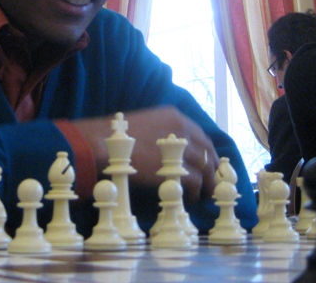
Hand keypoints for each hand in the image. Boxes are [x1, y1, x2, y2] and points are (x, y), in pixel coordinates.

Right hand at [74, 107, 217, 202]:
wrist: (104, 144)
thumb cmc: (117, 136)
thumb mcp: (145, 125)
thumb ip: (162, 134)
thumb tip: (170, 151)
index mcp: (174, 117)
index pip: (201, 136)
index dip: (207, 153)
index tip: (208, 164)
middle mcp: (182, 129)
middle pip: (207, 151)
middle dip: (211, 168)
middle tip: (211, 182)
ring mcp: (180, 148)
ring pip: (205, 168)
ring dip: (207, 183)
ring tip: (203, 195)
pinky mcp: (176, 168)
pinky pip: (195, 183)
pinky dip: (195, 193)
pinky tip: (189, 199)